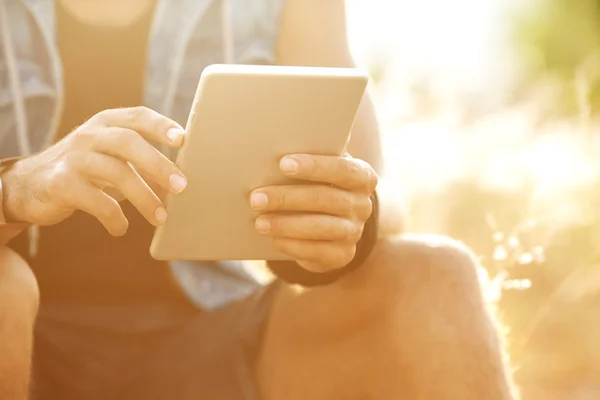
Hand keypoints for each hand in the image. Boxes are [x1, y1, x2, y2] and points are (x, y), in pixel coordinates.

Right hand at [2, 107, 186, 235]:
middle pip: (128, 142)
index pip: (137, 116)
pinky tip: (121, 229)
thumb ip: (140, 158)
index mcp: (106, 123)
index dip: (161, 125)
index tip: (183, 139)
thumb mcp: (110, 155)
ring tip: (160, 218)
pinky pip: (97, 201)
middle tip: (181, 186)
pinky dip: (115, 218)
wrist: (30, 185)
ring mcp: (74, 158)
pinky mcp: (61, 184)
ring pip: (116, 173)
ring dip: (144, 198)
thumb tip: (181, 179)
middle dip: (159, 164)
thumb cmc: (85, 170)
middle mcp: (89, 136)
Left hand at [249, 154, 377, 271]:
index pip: (342, 168)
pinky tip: (270, 237)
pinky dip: (289, 244)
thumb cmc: (321, 186)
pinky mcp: (342, 255)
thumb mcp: (323, 170)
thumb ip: (311, 158)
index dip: (314, 166)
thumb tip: (273, 147)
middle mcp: (362, 205)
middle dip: (287, 197)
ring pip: (319, 227)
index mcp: (362, 177)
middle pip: (324, 198)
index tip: (283, 164)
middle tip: (255, 197)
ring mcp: (354, 232)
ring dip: (285, 224)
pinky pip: (315, 251)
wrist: (337, 225)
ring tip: (258, 221)